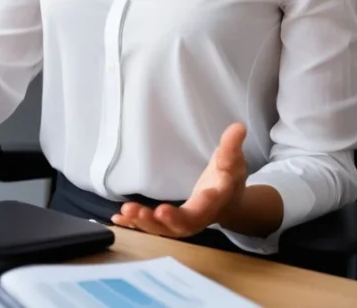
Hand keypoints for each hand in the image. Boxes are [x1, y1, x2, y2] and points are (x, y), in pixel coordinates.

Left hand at [111, 122, 247, 237]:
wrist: (230, 201)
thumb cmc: (228, 178)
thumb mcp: (233, 160)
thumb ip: (232, 146)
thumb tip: (239, 127)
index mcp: (214, 202)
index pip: (200, 211)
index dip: (182, 214)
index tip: (162, 209)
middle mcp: (199, 216)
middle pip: (179, 226)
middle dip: (155, 222)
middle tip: (134, 211)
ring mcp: (184, 221)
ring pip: (164, 229)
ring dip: (142, 223)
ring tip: (124, 212)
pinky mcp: (171, 220)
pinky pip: (153, 226)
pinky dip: (135, 225)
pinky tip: (118, 219)